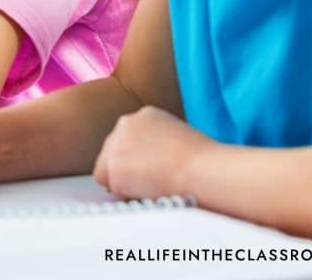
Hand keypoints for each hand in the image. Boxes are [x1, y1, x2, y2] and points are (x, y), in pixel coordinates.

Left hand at [93, 106, 211, 198]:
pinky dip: (127, 196)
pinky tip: (149, 193)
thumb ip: (155, 142)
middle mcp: (126, 124)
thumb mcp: (177, 137)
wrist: (204, 170)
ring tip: (151, 189)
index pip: (125, 140)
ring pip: (107, 172)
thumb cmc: (203, 162)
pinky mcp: (114, 168)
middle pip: (111, 154)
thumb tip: (146, 162)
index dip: (134, 160)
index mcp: (144, 115)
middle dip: (124, 171)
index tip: (147, 171)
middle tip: (147, 185)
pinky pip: (113, 190)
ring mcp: (116, 145)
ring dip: (124, 184)